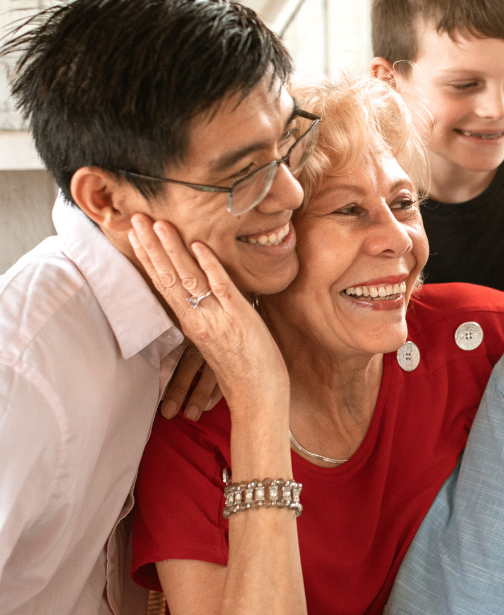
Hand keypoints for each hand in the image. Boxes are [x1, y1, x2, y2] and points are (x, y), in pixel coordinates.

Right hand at [129, 215, 287, 405]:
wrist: (257, 396)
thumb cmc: (242, 368)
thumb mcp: (216, 339)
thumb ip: (206, 315)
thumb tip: (205, 290)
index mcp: (191, 323)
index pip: (162, 284)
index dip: (148, 257)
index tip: (134, 234)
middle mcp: (198, 319)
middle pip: (168, 277)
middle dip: (151, 245)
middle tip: (135, 217)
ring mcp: (217, 318)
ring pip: (189, 278)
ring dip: (172, 249)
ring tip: (158, 224)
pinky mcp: (239, 318)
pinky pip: (222, 287)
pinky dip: (210, 265)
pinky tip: (199, 246)